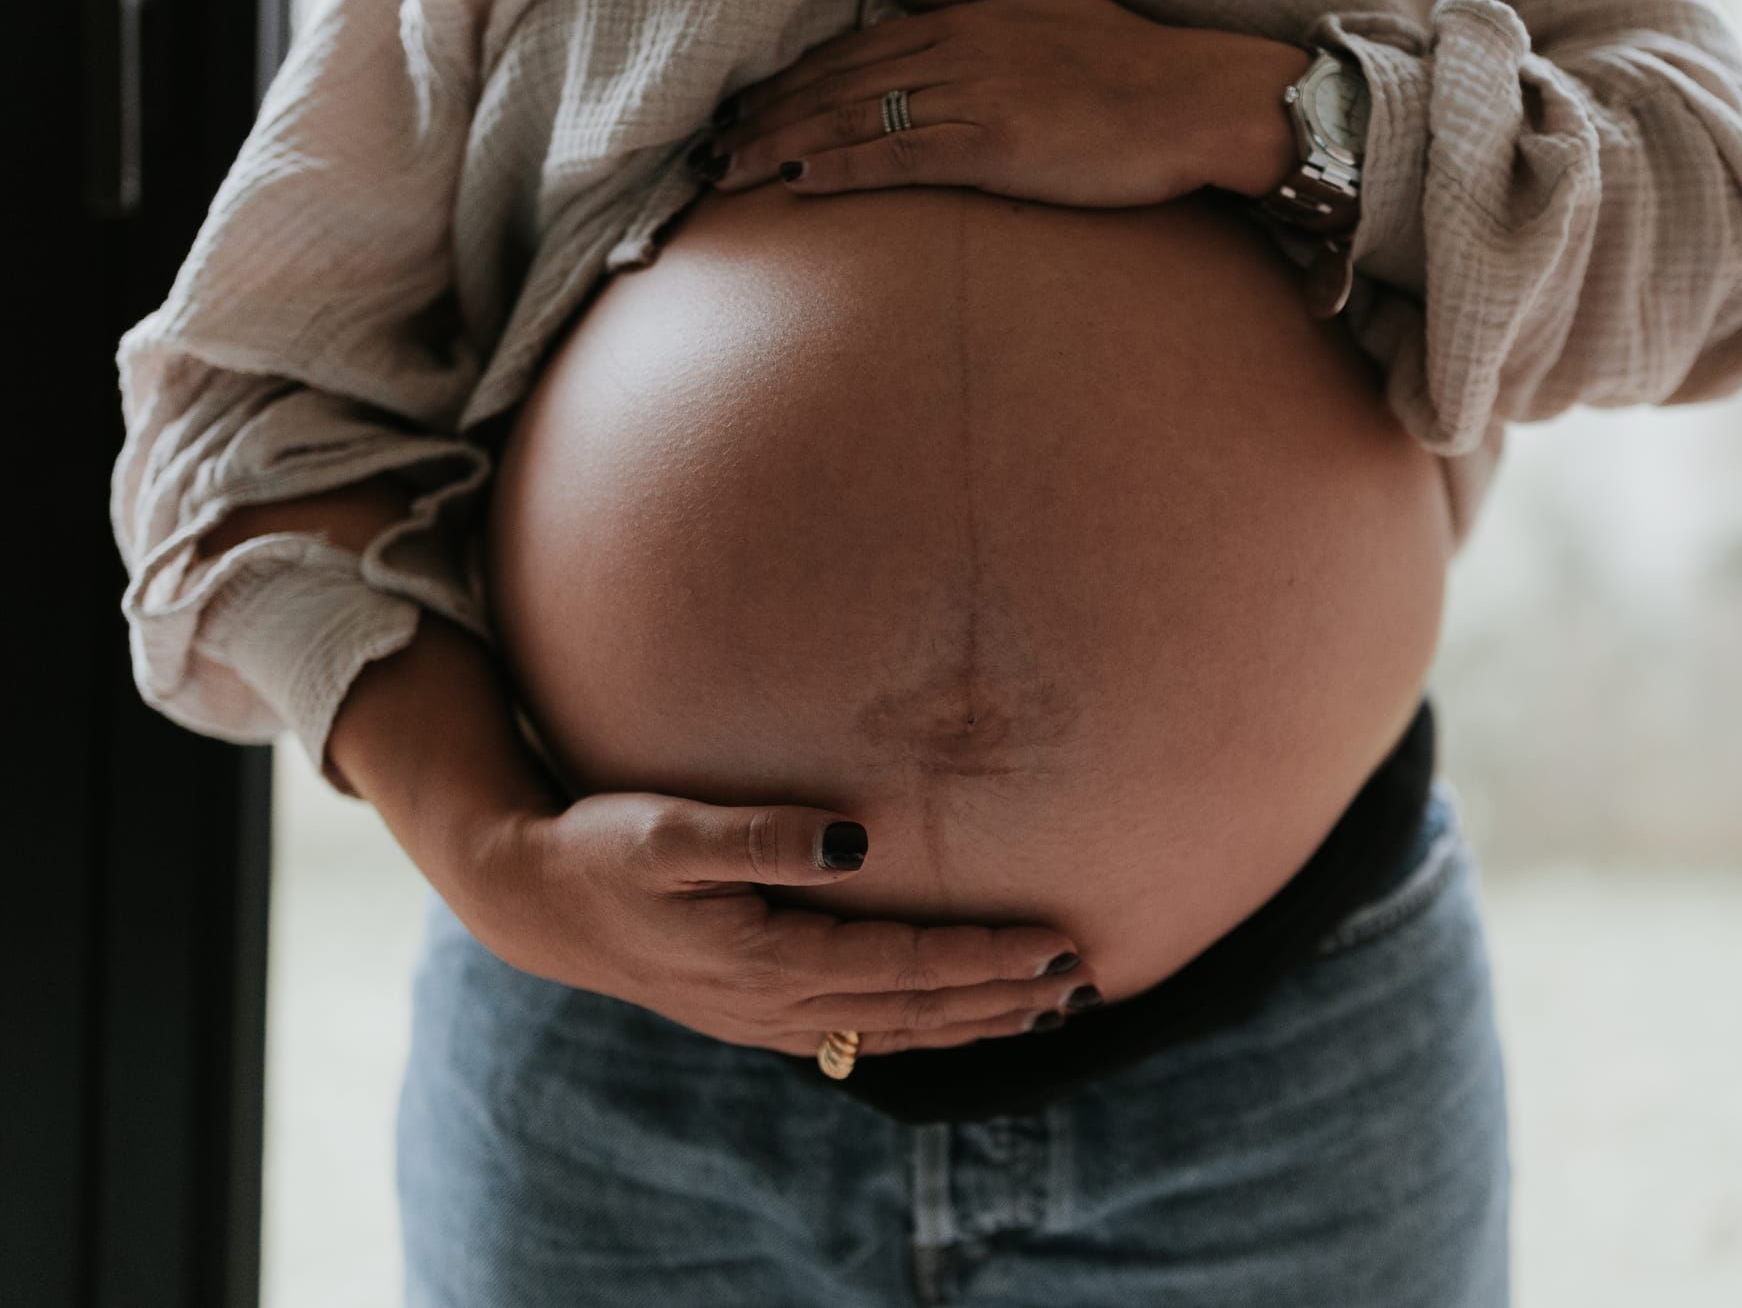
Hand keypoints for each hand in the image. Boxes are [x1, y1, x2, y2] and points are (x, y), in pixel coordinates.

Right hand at [460, 791, 1102, 1058]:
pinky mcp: (761, 1014)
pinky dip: (928, 1027)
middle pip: (918, 1013)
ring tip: (1051, 1005)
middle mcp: (778, 1007)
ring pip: (898, 1033)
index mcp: (767, 963)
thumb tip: (861, 840)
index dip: (988, 959)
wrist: (532, 900)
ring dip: (977, 1020)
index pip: (906, 969)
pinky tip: (960, 1016)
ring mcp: (770, 1021)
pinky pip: (867, 1033)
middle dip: (1005, 998)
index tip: (1060, 943)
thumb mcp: (670, 831)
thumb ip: (765, 837)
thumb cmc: (601, 848)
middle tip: (1087, 978)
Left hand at [699, 0, 1307, 207]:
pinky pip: (899, 155)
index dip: (796, 76)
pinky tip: (796, 178)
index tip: (748, 101)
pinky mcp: (995, 146)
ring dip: (783, 140)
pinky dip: (840, 164)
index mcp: (967, 18)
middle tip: (713, 141)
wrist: (1198, 101)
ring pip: (855, 115)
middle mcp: (959, 49)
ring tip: (729, 167)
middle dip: (769, 108)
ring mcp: (975, 96)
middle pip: (841, 79)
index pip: (860, 47)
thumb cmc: (1131, 62)